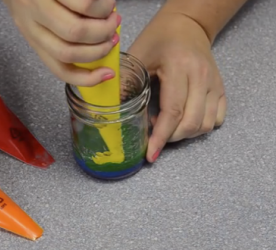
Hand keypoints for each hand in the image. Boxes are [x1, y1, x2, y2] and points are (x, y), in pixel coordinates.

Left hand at [3, 0, 120, 85]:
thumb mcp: (39, 11)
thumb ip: (62, 28)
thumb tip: (100, 41)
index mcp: (32, 34)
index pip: (58, 68)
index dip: (87, 78)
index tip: (109, 73)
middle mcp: (31, 22)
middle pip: (70, 51)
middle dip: (101, 47)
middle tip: (113, 33)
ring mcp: (39, 5)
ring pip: (78, 30)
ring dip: (104, 25)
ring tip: (112, 12)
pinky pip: (85, 4)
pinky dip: (102, 5)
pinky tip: (106, 0)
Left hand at [127, 12, 226, 162]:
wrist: (186, 25)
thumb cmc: (158, 38)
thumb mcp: (138, 55)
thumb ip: (126, 83)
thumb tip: (113, 112)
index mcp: (180, 67)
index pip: (173, 111)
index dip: (160, 137)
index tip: (150, 155)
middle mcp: (202, 76)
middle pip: (191, 122)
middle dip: (171, 138)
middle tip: (154, 136)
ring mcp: (214, 83)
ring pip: (205, 125)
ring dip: (184, 134)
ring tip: (166, 125)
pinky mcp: (220, 88)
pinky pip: (216, 119)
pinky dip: (200, 127)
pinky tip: (183, 120)